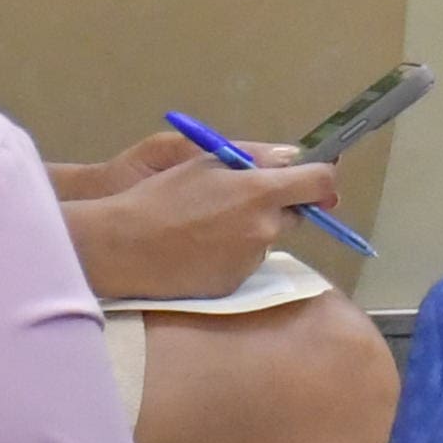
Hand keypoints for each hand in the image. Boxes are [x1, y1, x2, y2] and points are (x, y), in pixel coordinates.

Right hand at [52, 131, 340, 300]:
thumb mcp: (206, 163)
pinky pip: (246, 263)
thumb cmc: (159, 196)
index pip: (320, 182)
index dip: (322, 179)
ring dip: (253, 231)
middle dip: (279, 206)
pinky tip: (199, 250)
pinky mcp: (234, 284)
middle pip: (294, 214)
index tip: (317, 180)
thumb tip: (295, 158)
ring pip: (267, 239)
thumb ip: (257, 158)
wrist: (120, 247)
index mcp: (260, 192)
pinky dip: (233, 255)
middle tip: (240, 201)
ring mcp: (250, 260)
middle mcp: (264, 228)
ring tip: (206, 227)